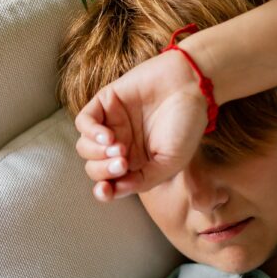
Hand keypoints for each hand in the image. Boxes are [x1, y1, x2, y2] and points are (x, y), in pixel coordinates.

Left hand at [74, 49, 209, 201]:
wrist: (192, 87)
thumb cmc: (187, 124)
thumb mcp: (170, 162)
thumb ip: (143, 180)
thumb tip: (115, 191)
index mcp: (136, 163)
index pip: (109, 183)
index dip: (103, 190)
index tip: (105, 191)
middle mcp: (121, 145)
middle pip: (94, 168)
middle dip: (103, 170)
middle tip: (123, 163)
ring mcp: (112, 124)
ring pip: (85, 147)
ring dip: (97, 153)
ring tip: (119, 148)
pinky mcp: (106, 103)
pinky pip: (84, 122)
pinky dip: (91, 132)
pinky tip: (108, 136)